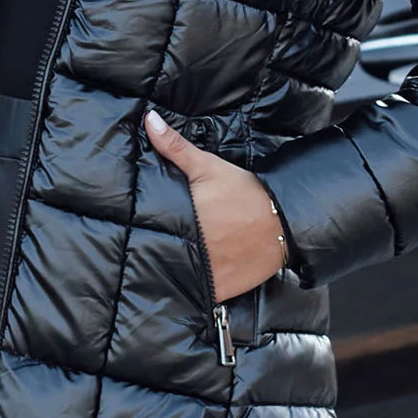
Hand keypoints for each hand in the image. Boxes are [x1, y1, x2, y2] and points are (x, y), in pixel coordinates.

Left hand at [144, 108, 287, 299]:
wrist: (284, 221)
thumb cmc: (245, 192)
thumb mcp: (208, 167)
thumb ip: (175, 147)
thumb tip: (149, 120)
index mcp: (184, 221)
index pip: (149, 232)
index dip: (138, 234)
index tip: (132, 232)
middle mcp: (192, 250)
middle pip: (160, 257)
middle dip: (152, 255)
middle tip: (144, 251)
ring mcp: (206, 274)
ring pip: (175, 280)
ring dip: (168, 275)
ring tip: (161, 269)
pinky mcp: (221, 289)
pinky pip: (198, 296)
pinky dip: (190, 292)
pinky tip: (183, 286)